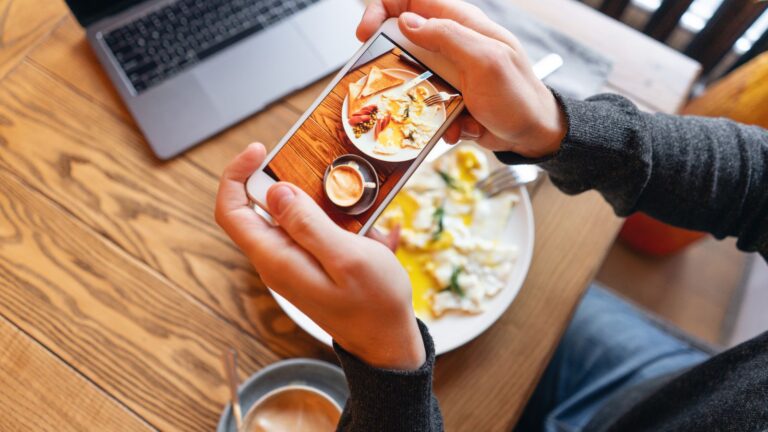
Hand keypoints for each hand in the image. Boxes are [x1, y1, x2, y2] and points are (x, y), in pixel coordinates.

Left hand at [215, 143, 424, 369]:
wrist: (387, 341)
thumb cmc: (374, 304)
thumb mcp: (348, 258)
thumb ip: (309, 224)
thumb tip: (276, 191)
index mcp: (277, 259)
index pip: (231, 211)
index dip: (236, 175)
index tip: (261, 151)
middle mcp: (277, 260)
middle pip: (258, 207)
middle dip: (283, 179)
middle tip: (317, 165)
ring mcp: (293, 263)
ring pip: (287, 216)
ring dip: (312, 198)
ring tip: (347, 193)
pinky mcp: (310, 264)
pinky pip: (308, 229)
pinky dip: (330, 215)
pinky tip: (361, 220)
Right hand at [357, 0, 566, 157]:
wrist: (533, 135)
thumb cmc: (519, 97)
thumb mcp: (486, 61)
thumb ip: (448, 36)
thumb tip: (407, 22)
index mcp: (461, 23)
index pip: (412, 0)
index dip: (383, 9)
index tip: (367, 32)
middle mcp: (452, 43)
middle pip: (402, 39)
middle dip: (393, 63)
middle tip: (390, 82)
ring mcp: (448, 71)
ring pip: (409, 76)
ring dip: (415, 98)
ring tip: (435, 111)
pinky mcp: (447, 96)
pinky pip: (423, 103)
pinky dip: (433, 118)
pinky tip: (455, 126)